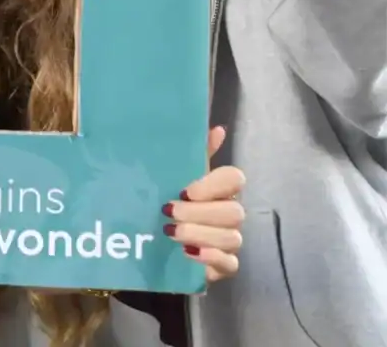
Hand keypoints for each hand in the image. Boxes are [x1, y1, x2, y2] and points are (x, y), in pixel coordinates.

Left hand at [164, 126, 245, 281]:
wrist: (157, 240)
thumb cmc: (171, 201)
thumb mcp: (176, 176)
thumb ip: (195, 154)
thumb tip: (217, 128)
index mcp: (221, 189)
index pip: (235, 178)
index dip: (212, 184)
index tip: (185, 190)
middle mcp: (231, 213)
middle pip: (233, 211)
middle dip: (198, 213)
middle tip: (169, 212)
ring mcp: (231, 240)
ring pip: (231, 237)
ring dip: (198, 233)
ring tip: (170, 233)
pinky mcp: (226, 265)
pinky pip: (230, 263)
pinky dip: (209, 257)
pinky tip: (188, 253)